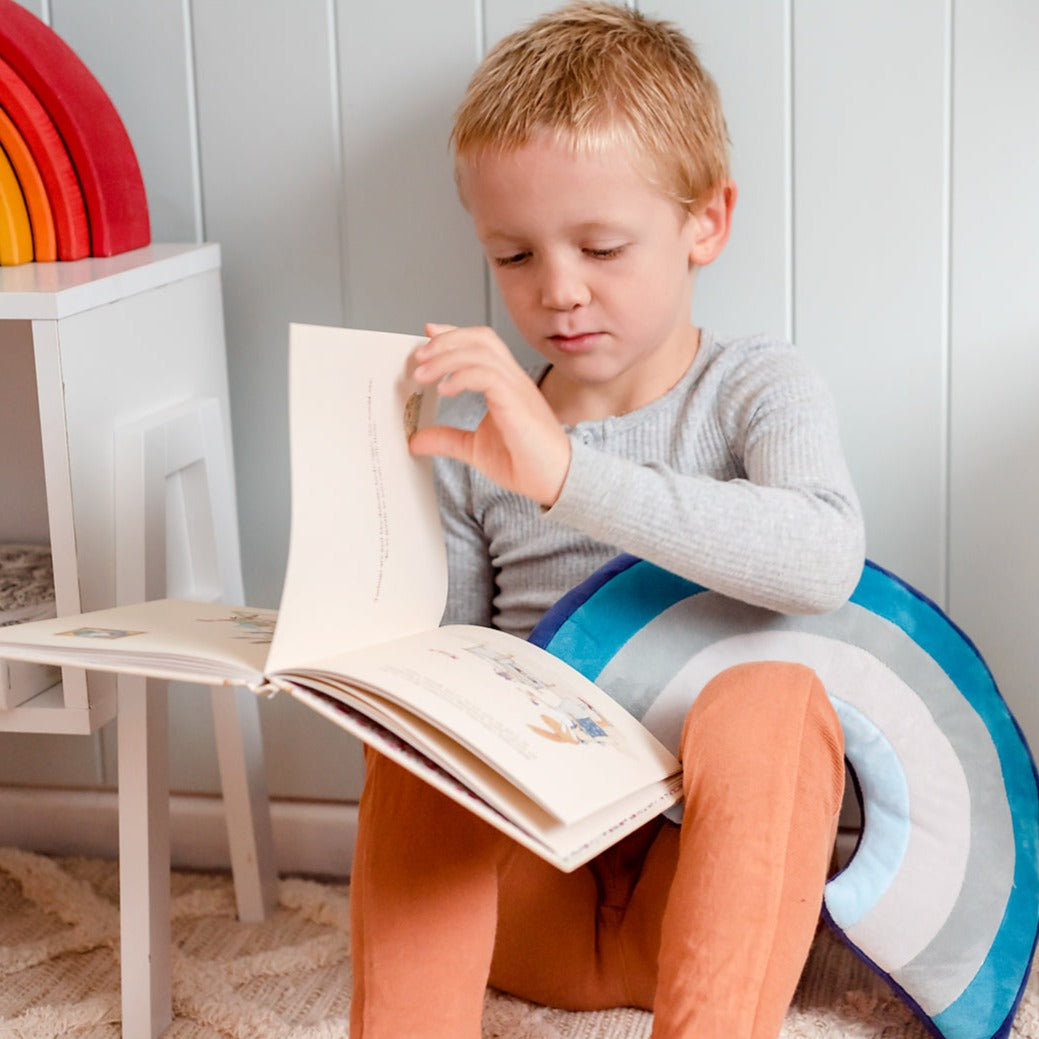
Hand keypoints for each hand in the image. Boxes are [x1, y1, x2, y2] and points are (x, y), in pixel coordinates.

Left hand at [408, 323, 571, 506]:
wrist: (555, 481)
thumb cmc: (526, 463)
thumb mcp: (474, 449)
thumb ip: (447, 439)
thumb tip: (416, 440)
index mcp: (506, 384)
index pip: (481, 344)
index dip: (454, 334)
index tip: (428, 334)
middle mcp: (513, 380)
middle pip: (481, 338)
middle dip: (447, 340)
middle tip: (419, 356)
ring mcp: (517, 388)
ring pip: (482, 352)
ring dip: (447, 357)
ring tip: (422, 374)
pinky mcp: (517, 402)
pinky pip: (488, 375)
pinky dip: (462, 377)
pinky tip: (445, 390)